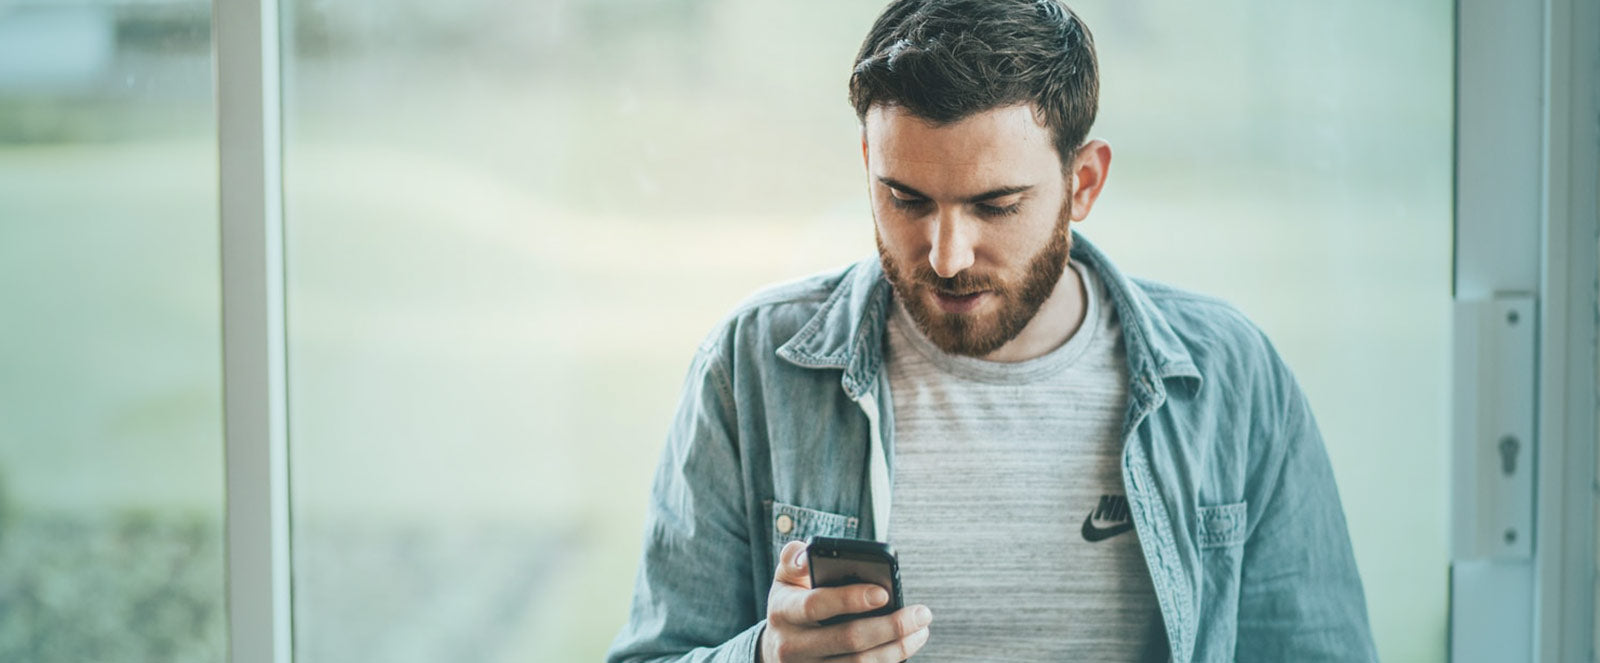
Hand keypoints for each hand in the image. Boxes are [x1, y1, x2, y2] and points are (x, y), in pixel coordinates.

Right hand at [758, 540, 932, 662]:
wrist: (778, 648)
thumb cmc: (792, 602)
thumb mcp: (785, 578)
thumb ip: (794, 558)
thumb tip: (808, 556)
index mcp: (783, 611)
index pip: (816, 604)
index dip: (850, 599)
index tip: (884, 592)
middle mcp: (791, 646)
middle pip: (848, 639)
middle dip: (891, 626)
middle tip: (922, 613)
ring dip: (897, 648)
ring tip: (921, 630)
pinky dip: (887, 662)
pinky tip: (904, 647)